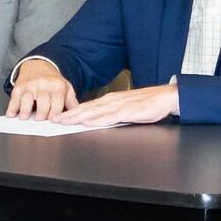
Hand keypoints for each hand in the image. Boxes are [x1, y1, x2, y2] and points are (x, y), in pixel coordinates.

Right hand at [5, 60, 73, 121]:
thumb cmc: (52, 80)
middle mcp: (43, 85)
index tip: (53, 121)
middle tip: (40, 120)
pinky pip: (14, 99)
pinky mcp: (19, 87)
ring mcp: (30, 86)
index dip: (55, 114)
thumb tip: (77, 116)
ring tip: (24, 118)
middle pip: (42, 102)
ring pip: (27, 99)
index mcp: (57, 86)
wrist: (38, 65)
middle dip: (41, 113)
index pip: (57, 103)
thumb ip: (71, 102)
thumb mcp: (65, 87)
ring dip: (25, 110)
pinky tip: (11, 114)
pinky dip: (12, 108)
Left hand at [53, 83, 172, 131]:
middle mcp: (112, 101)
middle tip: (54, 120)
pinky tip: (88, 123)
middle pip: (86, 108)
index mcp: (110, 100)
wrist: (166, 97)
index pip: (87, 107)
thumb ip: (112, 114)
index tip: (59, 117)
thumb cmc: (148, 104)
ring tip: (65, 121)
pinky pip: (110, 117)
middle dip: (69, 115)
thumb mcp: (126, 108)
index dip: (71, 112)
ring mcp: (119, 105)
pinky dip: (97, 120)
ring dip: (78, 117)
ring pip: (94, 112)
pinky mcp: (128, 111)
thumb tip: (98, 120)